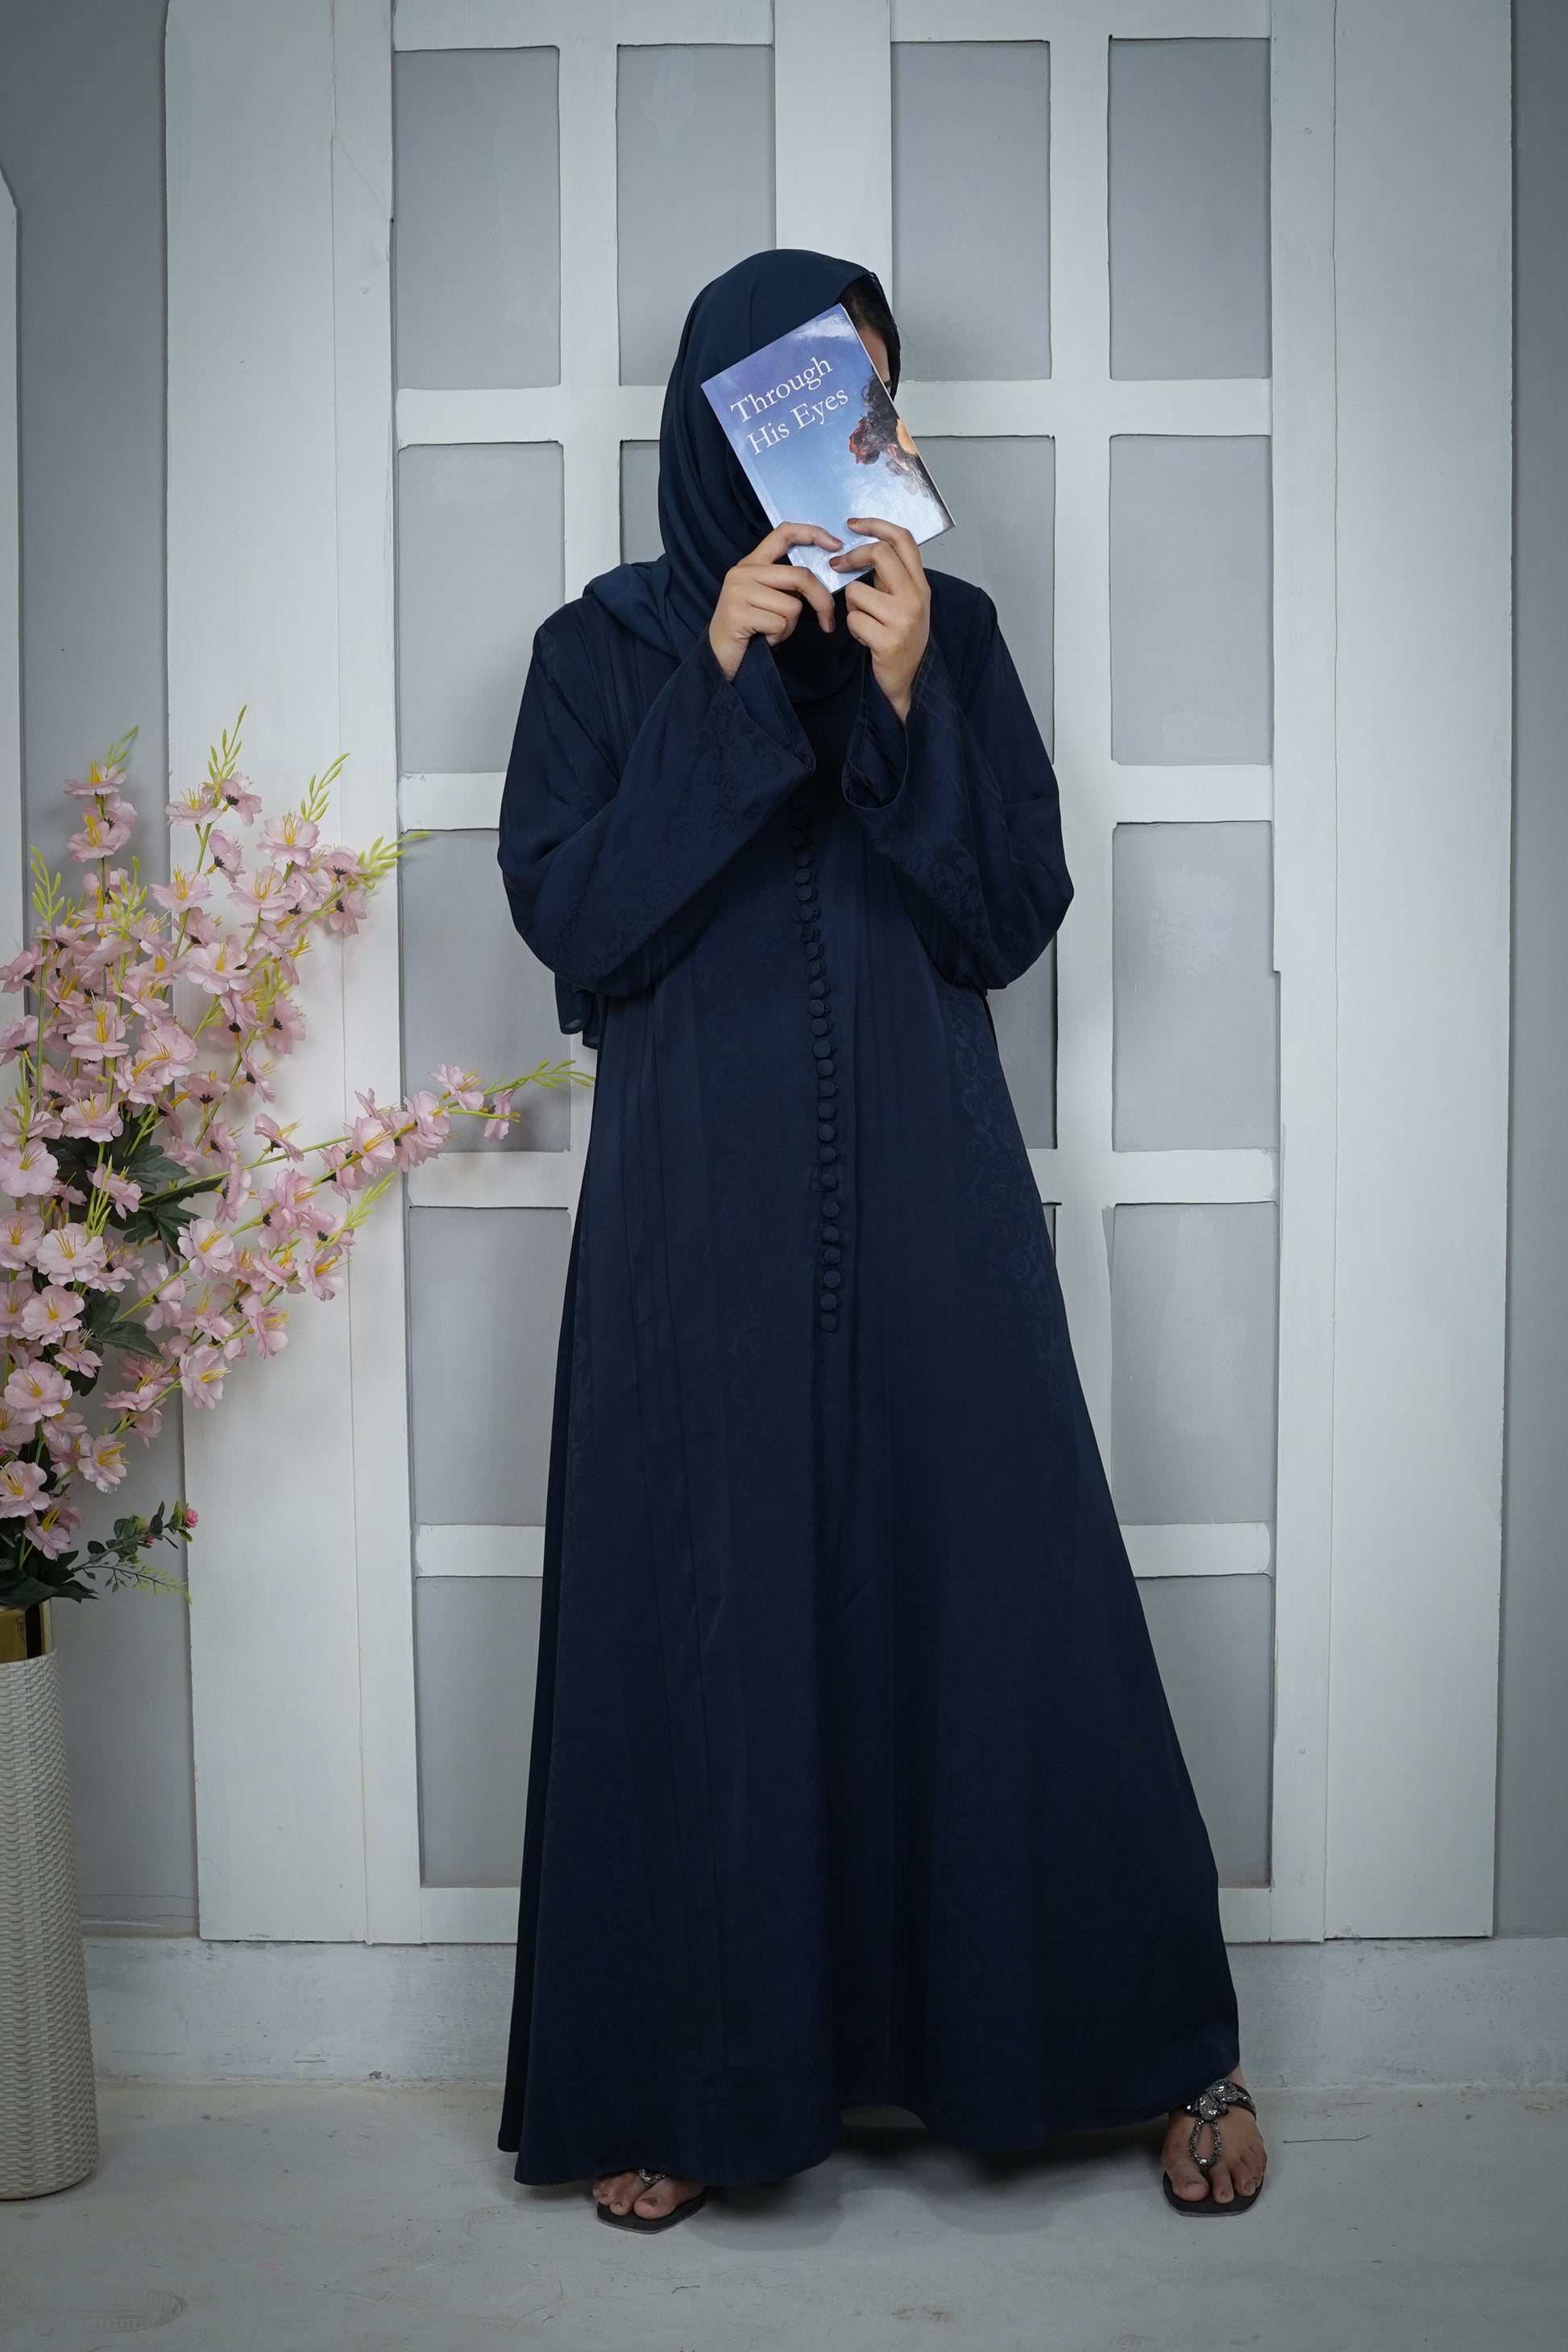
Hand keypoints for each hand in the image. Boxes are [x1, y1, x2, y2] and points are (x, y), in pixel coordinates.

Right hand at [708, 522, 842, 681]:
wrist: (717, 656)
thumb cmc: (750, 629)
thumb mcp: (768, 598)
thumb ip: (787, 583)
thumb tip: (822, 580)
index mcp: (752, 563)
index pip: (784, 533)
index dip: (812, 533)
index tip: (835, 545)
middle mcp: (743, 571)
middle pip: (800, 576)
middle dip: (822, 601)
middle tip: (828, 622)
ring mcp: (739, 591)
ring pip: (792, 605)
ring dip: (789, 626)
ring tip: (770, 631)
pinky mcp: (738, 613)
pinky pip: (780, 624)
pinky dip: (778, 637)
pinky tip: (762, 638)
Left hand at [831, 518, 930, 721]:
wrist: (911, 681)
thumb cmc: (902, 639)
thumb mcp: (906, 603)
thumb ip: (891, 579)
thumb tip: (861, 553)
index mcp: (921, 584)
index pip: (903, 539)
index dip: (877, 524)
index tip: (853, 523)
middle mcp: (916, 597)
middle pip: (880, 554)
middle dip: (852, 557)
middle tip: (838, 565)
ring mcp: (903, 619)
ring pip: (856, 592)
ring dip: (852, 606)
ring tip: (864, 622)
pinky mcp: (888, 640)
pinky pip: (853, 620)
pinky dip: (853, 629)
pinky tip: (865, 639)